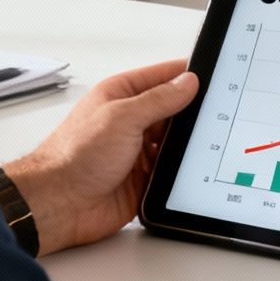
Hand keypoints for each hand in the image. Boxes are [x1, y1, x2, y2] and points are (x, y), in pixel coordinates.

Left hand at [3, 59, 198, 254]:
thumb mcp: (122, 117)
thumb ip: (159, 99)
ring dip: (187, 144)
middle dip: (193, 113)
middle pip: (174, 110)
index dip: (189, 75)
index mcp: (122, 95)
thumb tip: (188, 82)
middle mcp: (131, 120)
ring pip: (175, 141)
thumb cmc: (74, 156)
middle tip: (220, 113)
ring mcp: (138, 150)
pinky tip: (194, 168)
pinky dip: (182, 169)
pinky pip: (171, 170)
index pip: (164, 77)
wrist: (60, 204)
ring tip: (208, 142)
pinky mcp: (143, 178)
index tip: (217, 77)